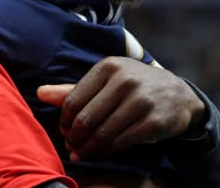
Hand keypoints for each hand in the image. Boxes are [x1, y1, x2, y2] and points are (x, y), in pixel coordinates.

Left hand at [37, 57, 204, 160]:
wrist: (179, 95)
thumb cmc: (133, 86)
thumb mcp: (106, 80)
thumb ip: (72, 89)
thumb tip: (40, 93)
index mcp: (108, 66)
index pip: (73, 100)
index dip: (64, 120)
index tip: (64, 130)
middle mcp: (125, 80)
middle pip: (85, 118)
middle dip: (74, 137)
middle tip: (71, 145)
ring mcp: (141, 100)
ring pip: (102, 133)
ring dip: (87, 148)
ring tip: (81, 152)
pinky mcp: (153, 121)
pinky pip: (121, 142)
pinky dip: (106, 152)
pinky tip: (99, 153)